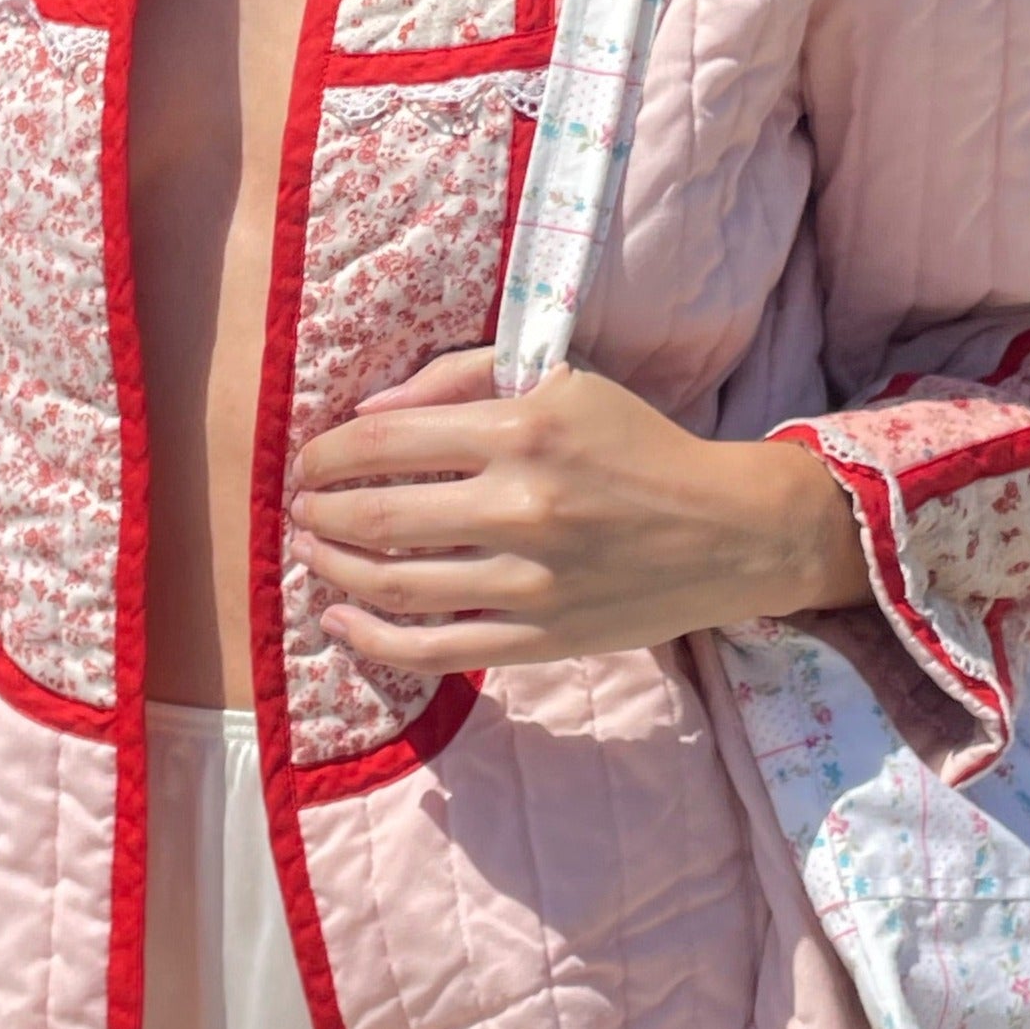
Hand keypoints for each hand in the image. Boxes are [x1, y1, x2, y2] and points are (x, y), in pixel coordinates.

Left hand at [290, 347, 870, 675]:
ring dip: (334, 571)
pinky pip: (434, 651)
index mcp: (522, 428)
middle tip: (303, 510)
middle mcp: (521, 505)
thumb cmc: (636, 446)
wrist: (727, 530)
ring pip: (395, 584)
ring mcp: (530, 579)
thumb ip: (460, 377)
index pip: (385, 443)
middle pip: (377, 516)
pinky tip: (339, 624)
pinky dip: (373, 641)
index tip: (310, 462)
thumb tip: (365, 416)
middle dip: (319, 513)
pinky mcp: (540, 637)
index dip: (327, 455)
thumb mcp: (561, 381)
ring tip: (314, 556)